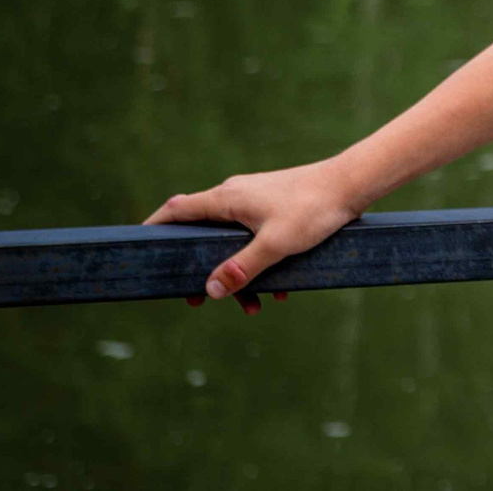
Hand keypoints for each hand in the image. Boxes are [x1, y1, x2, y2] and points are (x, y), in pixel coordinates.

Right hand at [145, 159, 361, 312]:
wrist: (353, 184)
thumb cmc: (315, 209)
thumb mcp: (276, 244)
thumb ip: (242, 268)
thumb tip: (210, 290)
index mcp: (227, 199)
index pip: (176, 211)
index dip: (154, 229)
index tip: (139, 249)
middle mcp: (236, 196)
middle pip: (202, 235)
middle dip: (201, 270)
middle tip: (196, 301)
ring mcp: (255, 201)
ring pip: (233, 243)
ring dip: (239, 275)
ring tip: (253, 307)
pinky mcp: (275, 207)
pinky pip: (256, 239)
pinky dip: (261, 263)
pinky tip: (281, 288)